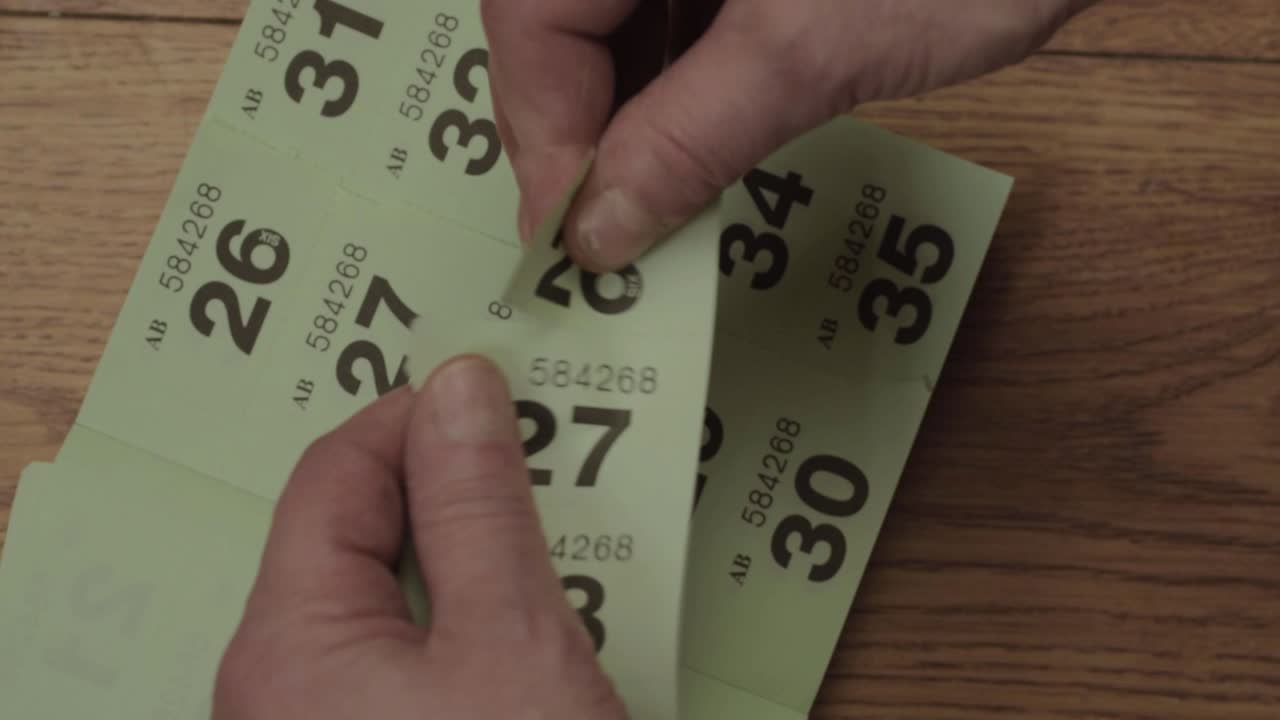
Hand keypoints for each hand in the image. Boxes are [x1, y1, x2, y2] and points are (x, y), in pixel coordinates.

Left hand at [213, 356, 626, 718]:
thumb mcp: (511, 644)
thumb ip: (477, 510)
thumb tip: (459, 389)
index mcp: (287, 645)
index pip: (336, 473)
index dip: (420, 418)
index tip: (502, 392)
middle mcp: (280, 682)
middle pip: (358, 534)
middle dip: (449, 487)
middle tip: (539, 458)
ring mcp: (320, 719)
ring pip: (388, 594)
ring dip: (468, 557)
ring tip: (551, 539)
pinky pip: (406, 652)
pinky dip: (466, 620)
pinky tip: (530, 620)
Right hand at [482, 0, 1097, 269]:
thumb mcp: (812, 49)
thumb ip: (687, 139)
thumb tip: (595, 236)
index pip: (531, 15)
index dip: (540, 130)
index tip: (569, 239)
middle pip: (559, 18)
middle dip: (576, 127)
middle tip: (600, 233)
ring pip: (612, 21)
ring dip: (622, 113)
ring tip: (644, 201)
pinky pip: (670, 14)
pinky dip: (673, 83)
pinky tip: (691, 142)